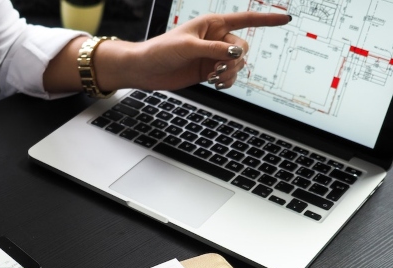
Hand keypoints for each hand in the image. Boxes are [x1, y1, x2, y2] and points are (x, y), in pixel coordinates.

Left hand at [107, 12, 289, 90]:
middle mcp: (216, 38)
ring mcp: (213, 56)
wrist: (145, 70)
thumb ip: (214, 50)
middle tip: (217, 69)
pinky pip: (230, 77)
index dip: (267, 19)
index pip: (246, 19)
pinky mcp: (209, 71)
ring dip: (230, 73)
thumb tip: (237, 54)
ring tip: (213, 78)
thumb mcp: (188, 47)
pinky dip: (227, 82)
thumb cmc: (161, 50)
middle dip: (235, 60)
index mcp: (213, 24)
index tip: (286, 18)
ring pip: (238, 64)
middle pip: (243, 47)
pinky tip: (217, 84)